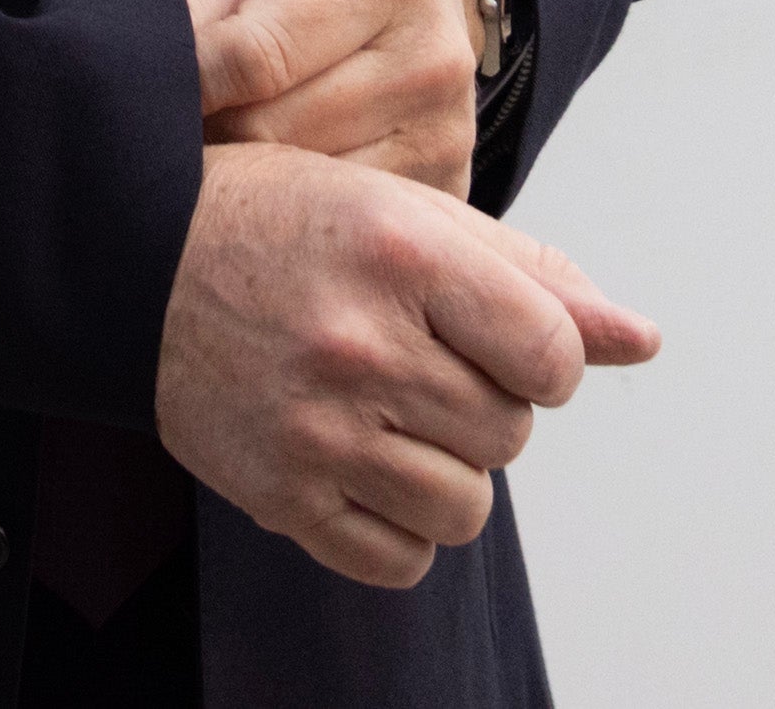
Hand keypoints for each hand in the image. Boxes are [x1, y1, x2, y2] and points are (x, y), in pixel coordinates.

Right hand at [151, 144, 661, 588]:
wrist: (129, 257)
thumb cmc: (287, 224)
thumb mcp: (408, 215)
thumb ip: (533, 278)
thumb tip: (645, 340)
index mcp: (403, 253)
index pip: (552, 357)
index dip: (538, 356)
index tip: (489, 336)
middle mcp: (361, 343)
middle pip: (511, 435)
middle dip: (482, 405)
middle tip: (413, 361)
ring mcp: (317, 427)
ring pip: (465, 508)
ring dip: (445, 472)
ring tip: (387, 415)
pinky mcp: (280, 494)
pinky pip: (401, 559)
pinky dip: (398, 528)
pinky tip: (359, 465)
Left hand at [179, 0, 486, 193]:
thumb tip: (145, 76)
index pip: (254, 57)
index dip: (188, 83)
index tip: (155, 90)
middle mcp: (431, 53)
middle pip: (273, 131)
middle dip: (211, 131)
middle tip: (186, 122)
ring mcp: (446, 128)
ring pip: (305, 189)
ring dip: (250, 176)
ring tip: (231, 142)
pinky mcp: (450, 185)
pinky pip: (344, 220)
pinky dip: (297, 206)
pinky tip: (281, 173)